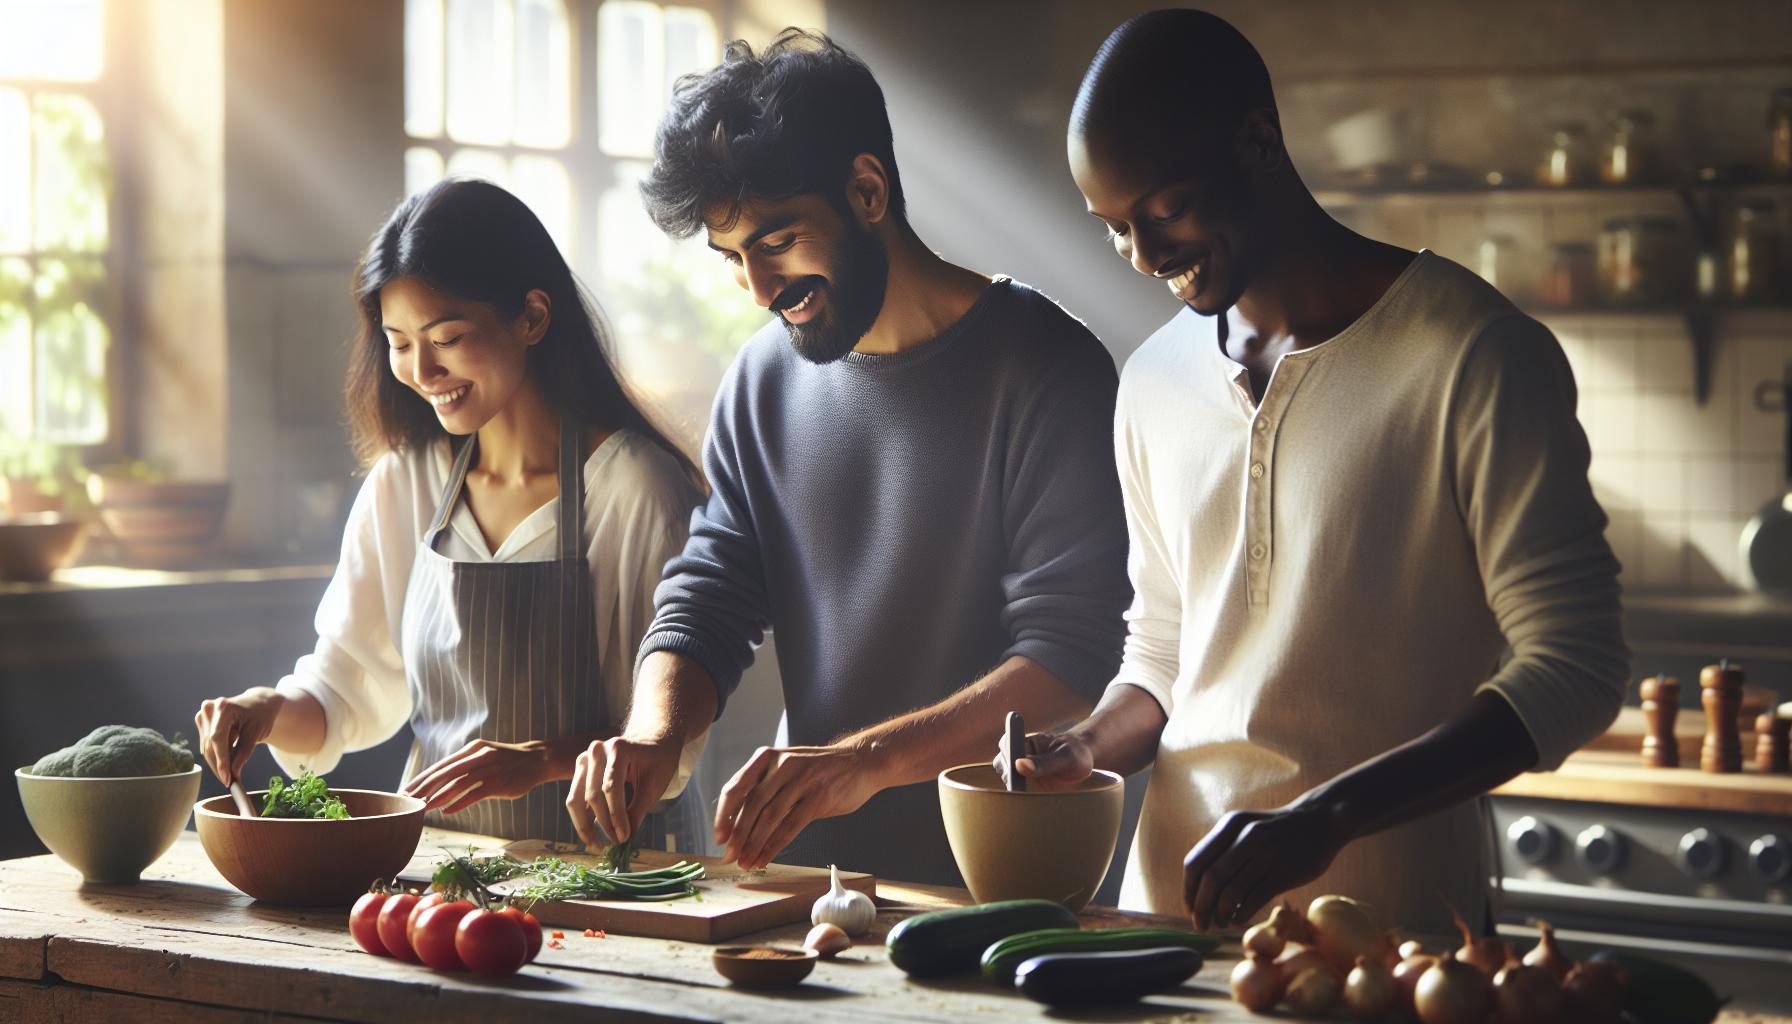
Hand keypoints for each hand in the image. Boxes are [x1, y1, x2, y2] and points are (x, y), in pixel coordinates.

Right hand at [194, 686, 286, 786]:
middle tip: (230, 782)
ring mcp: (203, 715)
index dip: (221, 760)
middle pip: (210, 745)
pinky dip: (217, 756)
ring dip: (218, 763)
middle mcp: (210, 708)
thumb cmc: (260, 716)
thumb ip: (244, 753)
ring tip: (232, 774)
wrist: (258, 703)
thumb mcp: (256, 733)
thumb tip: (233, 773)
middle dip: (219, 766)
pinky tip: (228, 761)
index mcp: (225, 707)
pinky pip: (206, 745)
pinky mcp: (201, 722)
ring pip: (206, 748)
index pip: (217, 738)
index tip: (228, 779)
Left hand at [403, 738, 551, 814]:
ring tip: (424, 808)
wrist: (537, 760)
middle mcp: (478, 757)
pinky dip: (458, 803)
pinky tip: (447, 810)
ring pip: (457, 784)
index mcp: (472, 749)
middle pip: (445, 773)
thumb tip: (441, 781)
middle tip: (409, 800)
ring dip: (438, 797)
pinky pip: (474, 794)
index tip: (407, 789)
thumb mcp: (484, 755)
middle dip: (424, 788)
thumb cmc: (507, 761)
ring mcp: (489, 770)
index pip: (442, 765)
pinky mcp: (498, 783)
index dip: (423, 778)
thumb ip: (465, 765)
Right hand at [567, 735, 681, 848]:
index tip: (624, 837)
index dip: (617, 816)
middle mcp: (596, 751)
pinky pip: (575, 798)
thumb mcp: (653, 784)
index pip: (612, 788)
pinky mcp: (580, 770)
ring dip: (585, 826)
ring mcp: (584, 759)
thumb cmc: (657, 761)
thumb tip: (624, 838)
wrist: (651, 741)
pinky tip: (591, 835)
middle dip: (603, 823)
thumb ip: (638, 809)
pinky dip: (582, 818)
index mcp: (618, 748)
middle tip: (615, 844)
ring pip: (576, 798)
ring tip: (598, 846)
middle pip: (592, 795)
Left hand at [714, 745, 883, 868]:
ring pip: (770, 817)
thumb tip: (738, 823)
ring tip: (746, 862)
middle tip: (730, 856)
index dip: (724, 814)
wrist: (860, 762)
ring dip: (755, 844)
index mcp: (768, 757)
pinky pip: (791, 826)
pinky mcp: (819, 797)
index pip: (736, 786)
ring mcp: (802, 780)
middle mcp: (782, 765)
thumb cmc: (819, 770)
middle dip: (738, 835)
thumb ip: (765, 788)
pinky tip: (766, 858)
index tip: (719, 837)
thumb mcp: (787, 768)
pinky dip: (775, 845)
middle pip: (752, 805)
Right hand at [995, 730, 1094, 790]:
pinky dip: (1019, 797)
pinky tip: (1032, 799)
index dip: (1007, 756)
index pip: (1007, 744)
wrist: (1086, 770)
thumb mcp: (1066, 757)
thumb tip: (1019, 764)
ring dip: (1014, 788)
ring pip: (1006, 780)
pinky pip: (1015, 792)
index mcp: (1028, 741)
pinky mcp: (1027, 786)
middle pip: (1001, 764)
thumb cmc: (1076, 756)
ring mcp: (1022, 771)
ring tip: (1029, 794)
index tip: (1015, 770)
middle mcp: (1021, 755)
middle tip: (1021, 787)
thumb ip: (1044, 762)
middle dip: (1009, 776)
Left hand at [1181, 802, 1351, 930]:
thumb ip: (1222, 849)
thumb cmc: (1275, 830)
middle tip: (1200, 925)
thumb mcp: (1245, 827)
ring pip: (1232, 892)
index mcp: (1230, 825)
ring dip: (1220, 914)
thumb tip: (1196, 889)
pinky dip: (1241, 914)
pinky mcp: (1285, 873)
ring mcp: (1267, 855)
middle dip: (1201, 907)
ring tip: (1220, 924)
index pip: (1196, 862)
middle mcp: (1246, 837)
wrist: (1320, 821)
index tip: (1190, 907)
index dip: (1188, 889)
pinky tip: (1237, 919)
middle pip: (1211, 879)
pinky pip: (1254, 899)